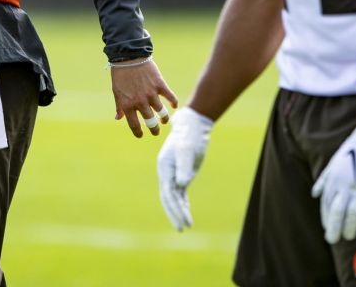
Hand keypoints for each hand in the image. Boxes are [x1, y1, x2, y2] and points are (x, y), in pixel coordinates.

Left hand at [109, 58, 177, 137]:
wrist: (129, 56)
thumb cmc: (120, 75)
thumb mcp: (116, 92)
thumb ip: (119, 106)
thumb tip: (118, 118)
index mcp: (128, 105)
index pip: (134, 125)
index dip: (138, 133)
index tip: (141, 135)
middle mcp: (140, 102)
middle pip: (150, 122)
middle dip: (154, 129)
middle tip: (155, 132)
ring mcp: (151, 94)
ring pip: (162, 112)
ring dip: (164, 119)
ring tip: (164, 120)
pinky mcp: (160, 85)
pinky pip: (170, 97)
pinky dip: (174, 102)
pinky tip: (174, 106)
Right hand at [156, 106, 213, 230]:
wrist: (191, 126)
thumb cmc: (189, 136)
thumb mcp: (187, 150)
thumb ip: (184, 167)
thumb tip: (182, 185)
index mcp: (164, 168)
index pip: (168, 193)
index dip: (175, 208)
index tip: (183, 221)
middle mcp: (166, 173)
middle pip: (168, 198)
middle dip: (175, 214)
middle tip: (182, 229)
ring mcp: (173, 174)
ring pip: (174, 197)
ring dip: (179, 211)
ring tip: (185, 226)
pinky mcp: (181, 174)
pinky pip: (180, 193)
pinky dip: (183, 203)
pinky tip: (187, 214)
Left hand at [311, 118, 355, 243]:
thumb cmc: (351, 152)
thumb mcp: (333, 163)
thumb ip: (323, 180)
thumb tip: (314, 195)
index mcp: (334, 179)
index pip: (327, 205)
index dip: (326, 219)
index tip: (327, 229)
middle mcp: (345, 185)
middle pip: (338, 213)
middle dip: (335, 229)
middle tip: (333, 239)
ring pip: (353, 214)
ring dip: (350, 228)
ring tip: (348, 236)